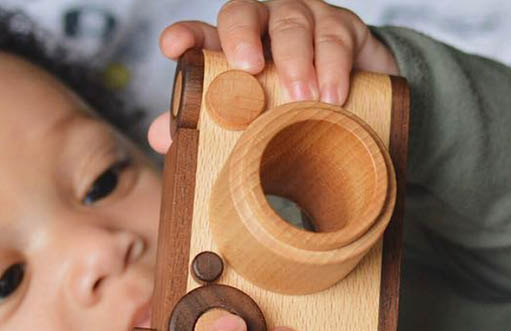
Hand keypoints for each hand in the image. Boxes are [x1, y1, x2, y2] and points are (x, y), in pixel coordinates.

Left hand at [148, 0, 399, 153]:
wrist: (351, 103)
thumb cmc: (286, 110)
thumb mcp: (249, 123)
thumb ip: (204, 127)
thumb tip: (159, 137)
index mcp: (231, 48)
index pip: (201, 33)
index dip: (186, 35)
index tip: (173, 47)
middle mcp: (262, 26)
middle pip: (243, 12)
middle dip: (241, 36)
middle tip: (249, 68)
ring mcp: (302, 20)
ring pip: (292, 21)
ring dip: (296, 59)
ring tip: (302, 97)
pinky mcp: (341, 28)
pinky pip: (335, 36)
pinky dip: (333, 66)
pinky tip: (332, 96)